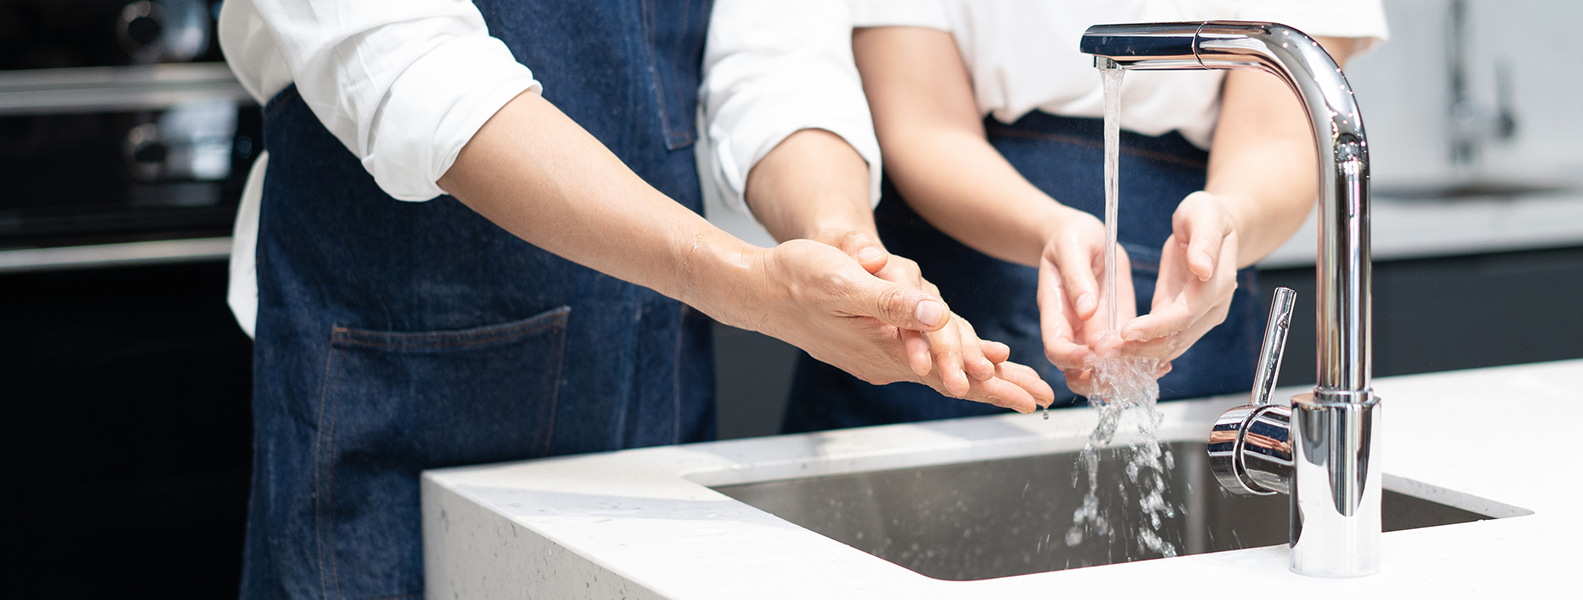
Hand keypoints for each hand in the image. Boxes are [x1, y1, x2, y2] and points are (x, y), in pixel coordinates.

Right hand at [756, 236, 1053, 412]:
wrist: (759, 290)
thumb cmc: (797, 279)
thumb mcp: (844, 280)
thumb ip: (890, 301)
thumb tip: (937, 313)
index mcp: (886, 348)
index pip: (952, 374)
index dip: (995, 386)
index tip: (1030, 397)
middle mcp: (886, 360)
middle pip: (953, 379)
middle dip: (999, 387)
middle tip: (1039, 398)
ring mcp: (878, 355)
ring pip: (941, 370)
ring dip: (979, 377)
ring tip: (1014, 383)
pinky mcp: (872, 344)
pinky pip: (922, 360)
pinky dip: (951, 361)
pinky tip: (967, 359)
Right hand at [1035, 206, 1147, 395]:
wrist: (1083, 236)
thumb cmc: (1072, 238)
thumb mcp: (1073, 249)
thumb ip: (1078, 278)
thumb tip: (1087, 310)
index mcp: (1055, 311)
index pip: (1056, 348)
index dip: (1073, 358)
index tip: (1097, 353)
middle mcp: (1072, 329)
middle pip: (1076, 372)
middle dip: (1098, 380)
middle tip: (1128, 373)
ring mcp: (1094, 332)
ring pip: (1102, 372)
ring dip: (1124, 378)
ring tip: (1153, 368)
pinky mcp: (1116, 329)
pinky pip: (1125, 356)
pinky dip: (1142, 364)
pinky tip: (1162, 362)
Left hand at [1117, 191, 1239, 362]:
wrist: (1217, 228)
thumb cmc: (1207, 216)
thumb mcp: (1204, 215)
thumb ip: (1204, 241)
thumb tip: (1203, 268)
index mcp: (1217, 284)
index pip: (1185, 315)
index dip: (1156, 326)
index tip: (1126, 331)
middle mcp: (1212, 308)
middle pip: (1175, 339)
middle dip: (1139, 347)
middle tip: (1103, 348)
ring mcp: (1200, 317)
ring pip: (1169, 346)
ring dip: (1136, 353)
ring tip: (1103, 351)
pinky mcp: (1183, 319)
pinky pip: (1163, 340)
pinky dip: (1140, 348)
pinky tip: (1116, 350)